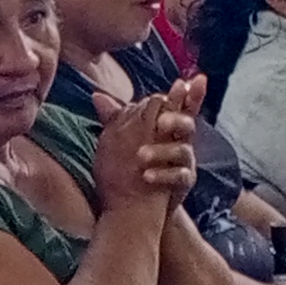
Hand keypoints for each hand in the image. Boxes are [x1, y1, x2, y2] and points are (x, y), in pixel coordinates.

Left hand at [95, 84, 202, 213]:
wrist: (143, 203)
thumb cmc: (138, 163)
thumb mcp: (130, 139)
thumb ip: (118, 117)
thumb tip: (96, 95)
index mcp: (171, 127)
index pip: (181, 105)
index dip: (189, 92)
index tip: (186, 81)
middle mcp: (182, 141)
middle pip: (187, 124)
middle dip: (176, 120)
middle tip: (160, 121)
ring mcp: (185, 163)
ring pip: (182, 151)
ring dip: (161, 151)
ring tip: (141, 156)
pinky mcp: (184, 183)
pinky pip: (178, 177)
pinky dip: (162, 176)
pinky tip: (146, 177)